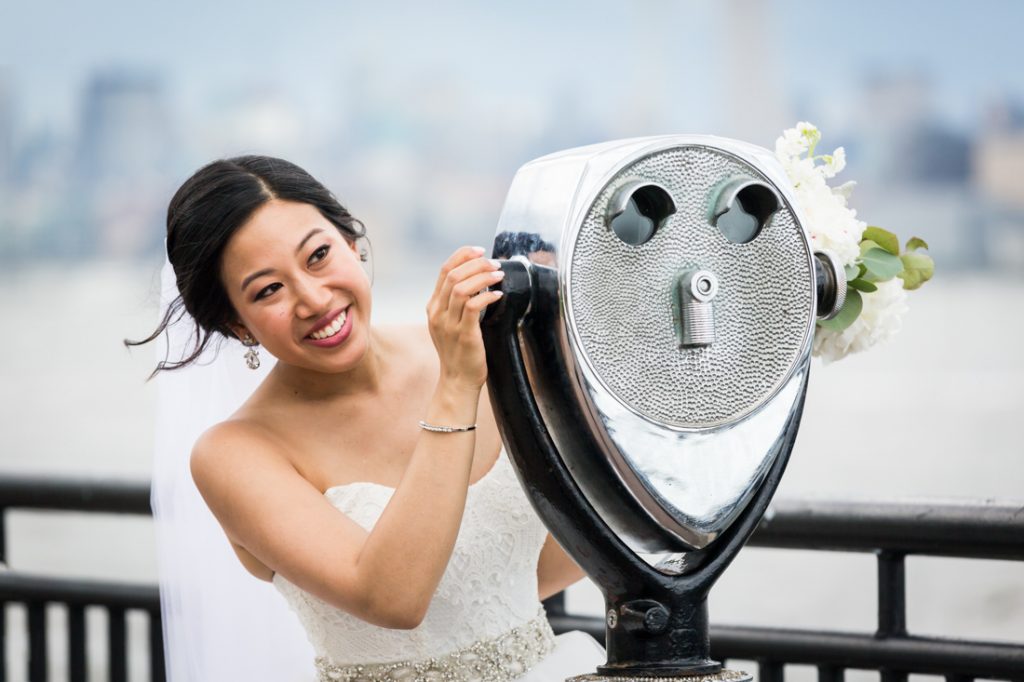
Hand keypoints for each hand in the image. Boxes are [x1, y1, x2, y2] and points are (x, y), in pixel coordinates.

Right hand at [425, 246, 504, 391]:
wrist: (457, 380)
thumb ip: (456, 302)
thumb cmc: (459, 351)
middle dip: (476, 263)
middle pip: (453, 275)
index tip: (480, 250)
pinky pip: (473, 307)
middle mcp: (437, 313)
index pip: (444, 270)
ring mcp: (448, 324)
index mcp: (433, 306)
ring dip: (483, 277)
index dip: (462, 255)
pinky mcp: (463, 335)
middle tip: (494, 263)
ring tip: (499, 275)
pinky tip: (498, 295)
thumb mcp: (450, 323)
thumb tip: (477, 278)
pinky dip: (487, 296)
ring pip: (461, 289)